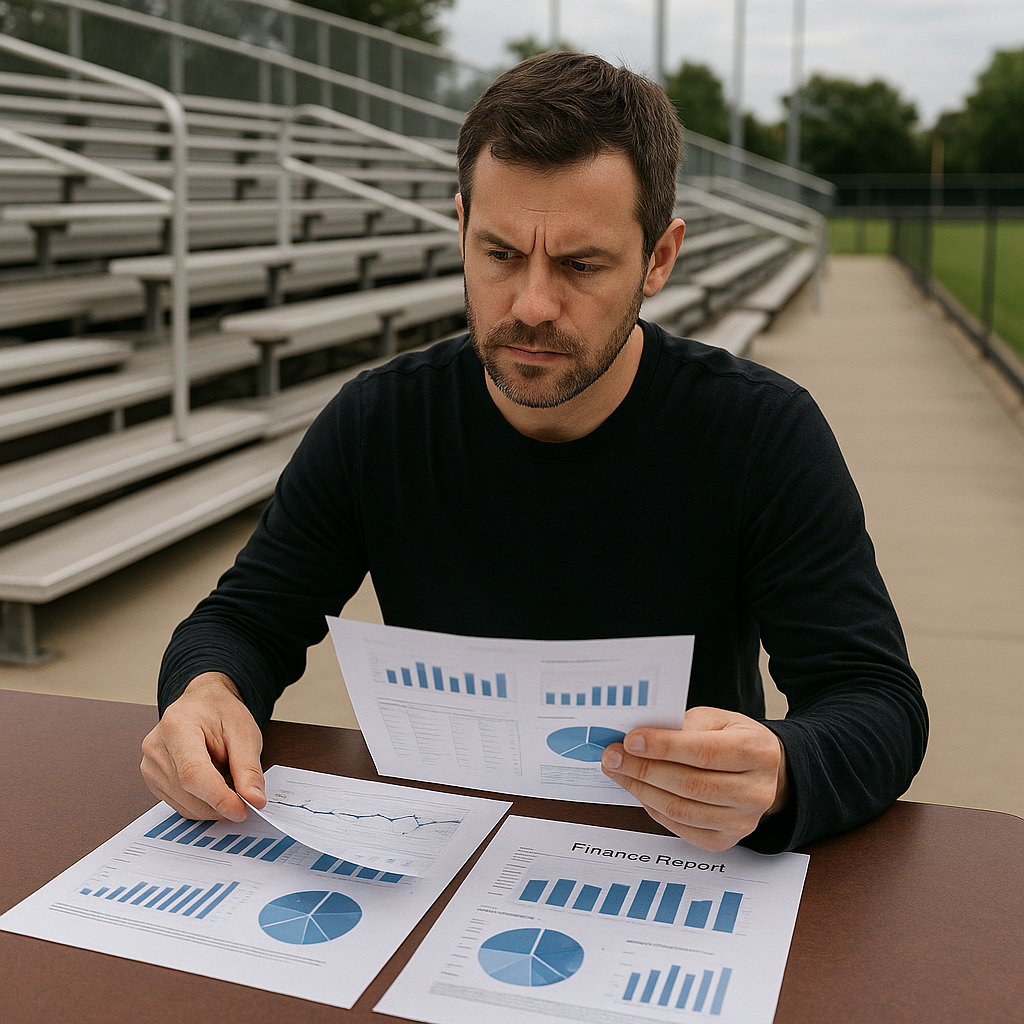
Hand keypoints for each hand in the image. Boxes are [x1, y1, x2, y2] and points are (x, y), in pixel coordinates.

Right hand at [141, 672, 266, 821]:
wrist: (203, 704)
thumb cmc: (221, 713)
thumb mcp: (245, 733)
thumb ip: (249, 769)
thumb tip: (255, 801)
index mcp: (177, 726)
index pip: (193, 774)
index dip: (218, 798)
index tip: (242, 811)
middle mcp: (156, 747)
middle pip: (188, 793)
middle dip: (221, 802)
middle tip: (245, 794)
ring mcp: (150, 766)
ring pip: (185, 805)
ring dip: (213, 804)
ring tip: (227, 778)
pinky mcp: (153, 781)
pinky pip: (181, 805)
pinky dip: (203, 803)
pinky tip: (214, 783)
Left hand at [601, 706, 788, 851]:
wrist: (763, 772)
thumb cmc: (734, 740)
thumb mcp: (716, 720)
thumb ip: (683, 727)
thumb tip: (638, 739)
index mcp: (758, 752)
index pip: (704, 752)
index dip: (664, 747)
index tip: (631, 740)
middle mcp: (756, 792)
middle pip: (690, 784)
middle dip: (643, 769)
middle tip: (613, 756)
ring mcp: (742, 821)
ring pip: (681, 809)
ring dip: (642, 789)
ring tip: (619, 771)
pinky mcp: (725, 840)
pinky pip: (680, 827)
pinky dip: (653, 808)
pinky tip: (639, 789)